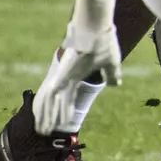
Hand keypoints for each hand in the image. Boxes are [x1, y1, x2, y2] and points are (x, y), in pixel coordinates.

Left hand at [32, 17, 122, 134]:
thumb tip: (116, 84)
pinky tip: (48, 123)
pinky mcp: (59, 77)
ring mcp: (60, 77)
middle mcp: (65, 77)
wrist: (96, 28)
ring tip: (43, 132)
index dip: (65, 110)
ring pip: (49, 102)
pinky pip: (50, 99)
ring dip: (46, 118)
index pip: (68, 96)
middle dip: (50, 117)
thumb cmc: (104, 43)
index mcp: (76, 75)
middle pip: (54, 102)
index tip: (64, 121)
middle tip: (45, 131)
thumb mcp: (111, 63)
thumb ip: (111, 74)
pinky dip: (48, 111)